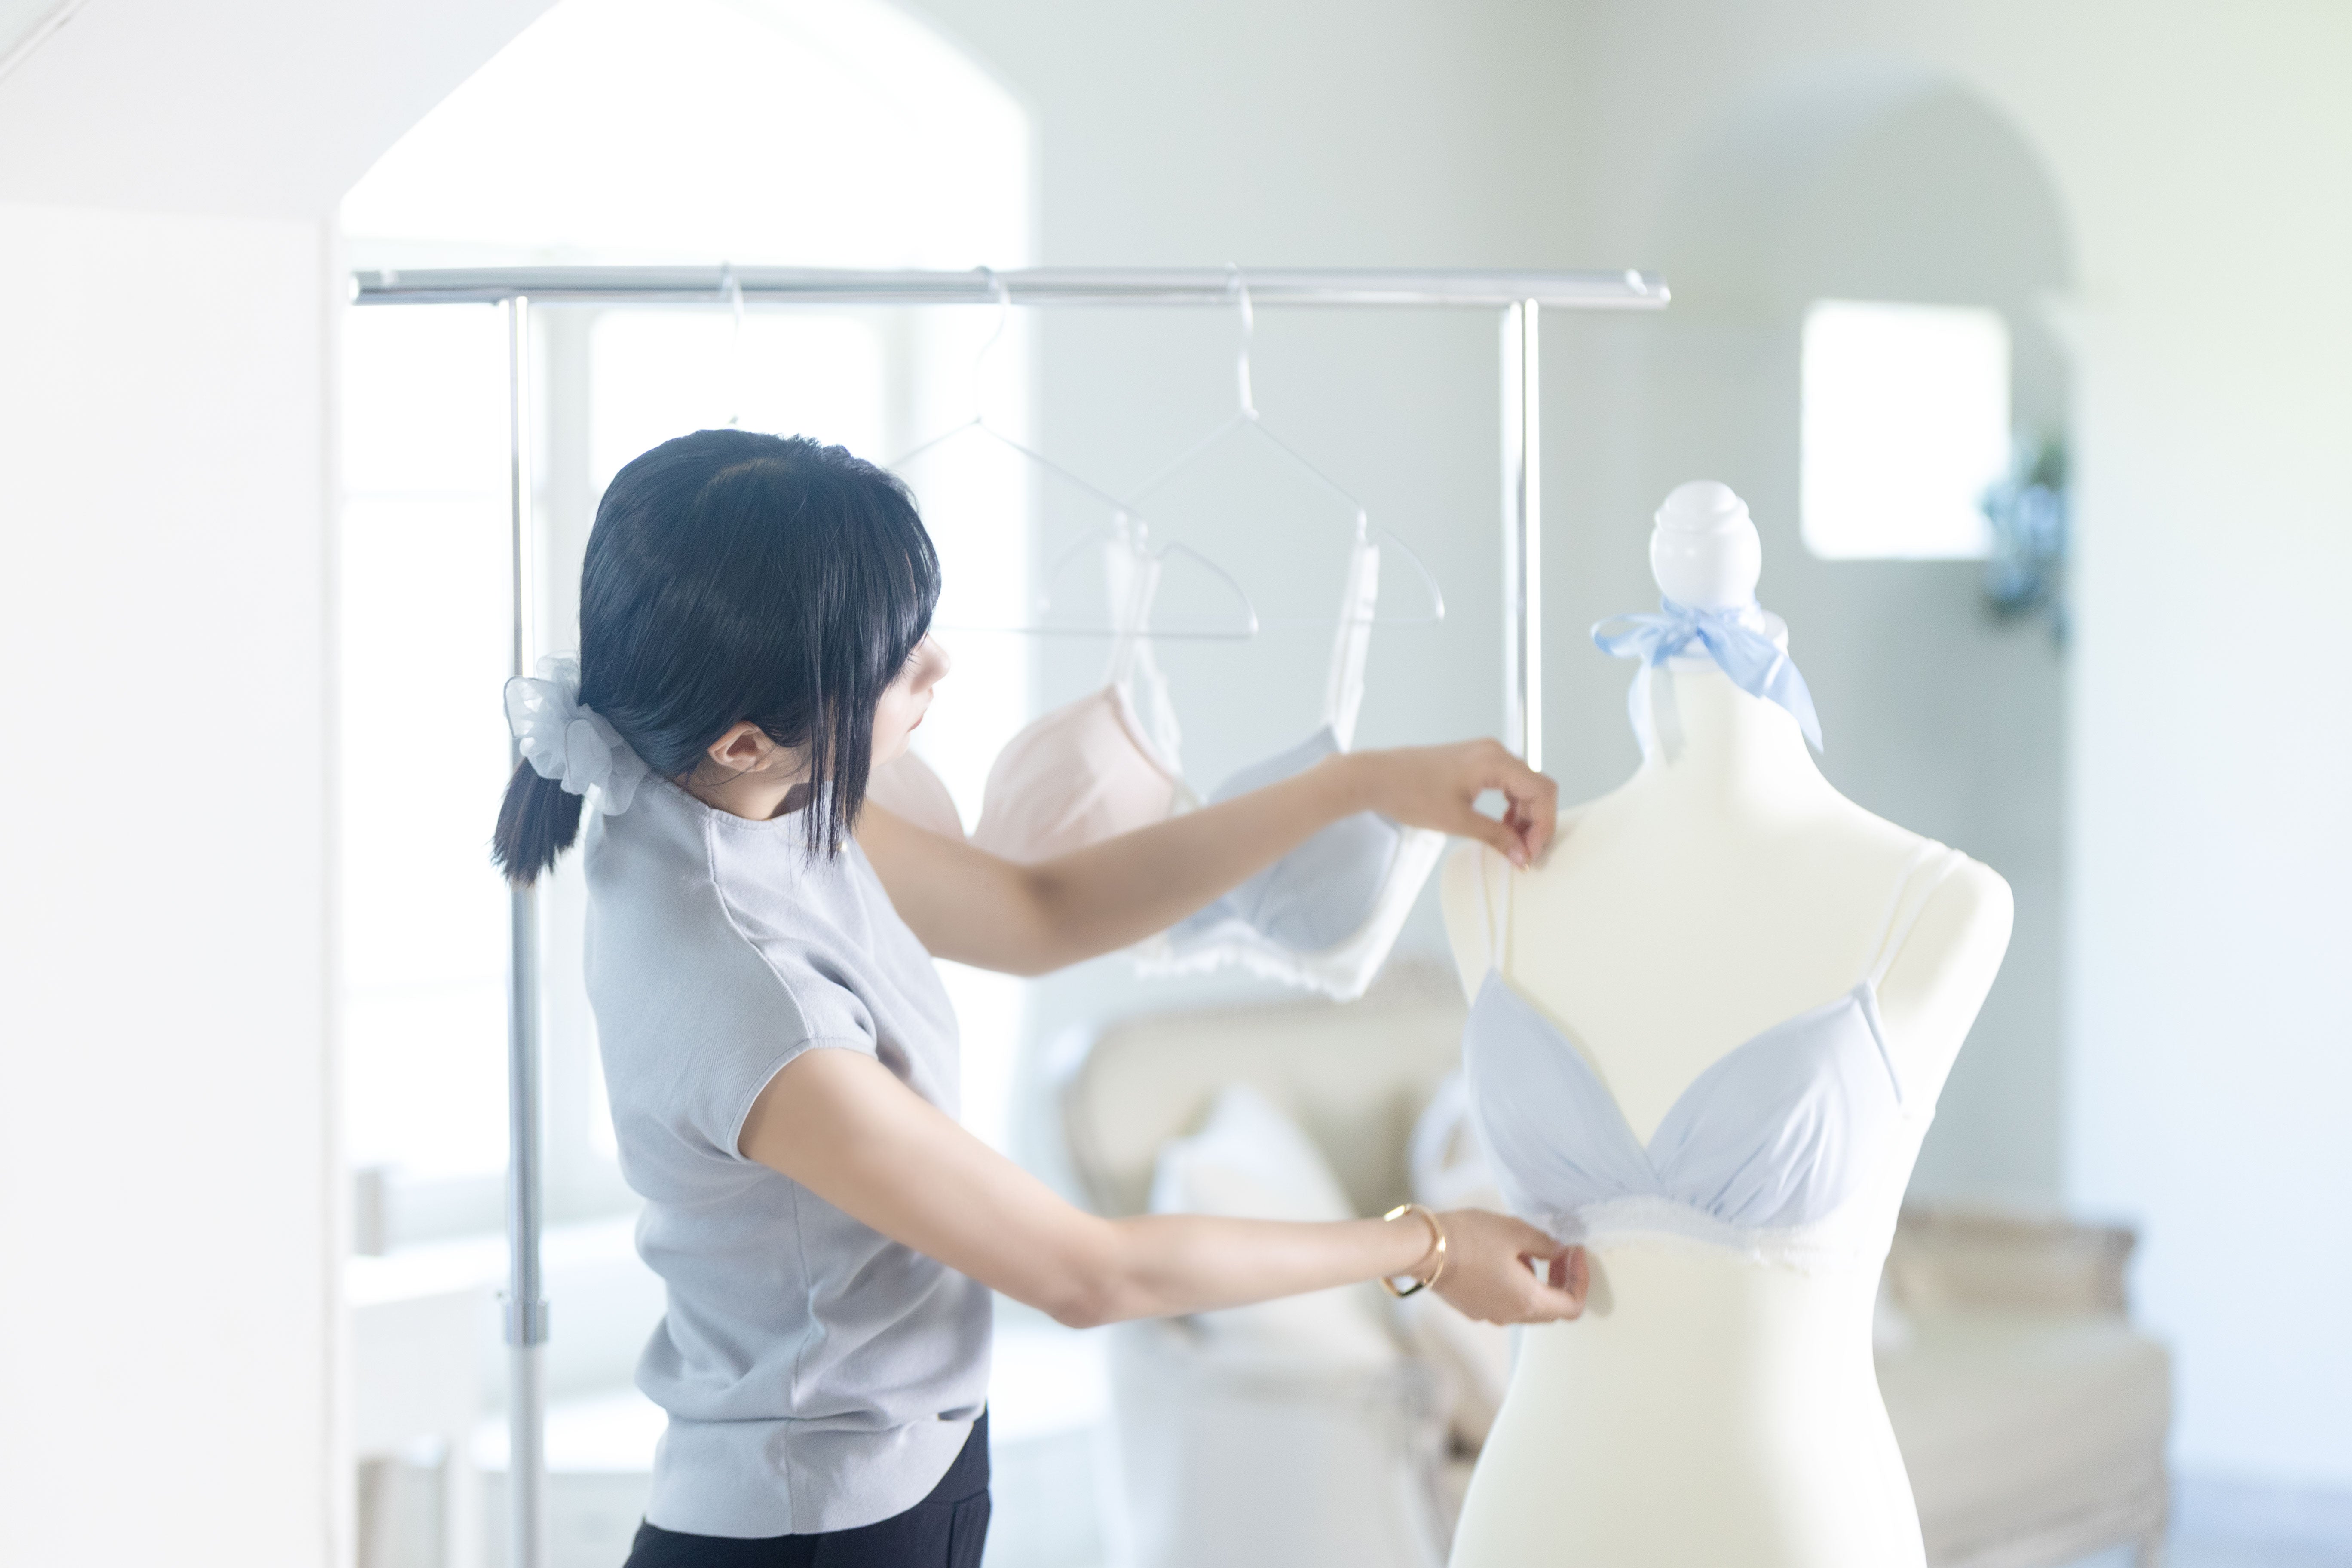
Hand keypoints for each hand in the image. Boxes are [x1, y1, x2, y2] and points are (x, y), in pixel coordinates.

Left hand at [1348, 739, 1556, 866]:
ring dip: (1525, 815)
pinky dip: (1510, 805)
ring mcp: (1484, 753)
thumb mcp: (1457, 821)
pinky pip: (1506, 781)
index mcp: (1495, 761)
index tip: (1532, 853)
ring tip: (1513, 843)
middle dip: (1537, 821)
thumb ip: (1496, 836)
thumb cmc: (1411, 794)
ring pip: (1523, 785)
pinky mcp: (1474, 760)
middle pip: (1537, 787)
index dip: (1544, 825)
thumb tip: (1523, 856)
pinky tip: (1501, 824)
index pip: (1542, 791)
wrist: (1375, 776)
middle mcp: (1495, 751)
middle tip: (1525, 853)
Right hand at [1428, 1208, 1586, 1323]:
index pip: (1572, 1306)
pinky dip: (1514, 1282)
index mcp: (1528, 1301)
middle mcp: (1510, 1316)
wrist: (1421, 1248)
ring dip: (1536, 1279)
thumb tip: (1560, 1252)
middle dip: (1561, 1279)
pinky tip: (1500, 1255)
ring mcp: (1488, 1314)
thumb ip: (1546, 1244)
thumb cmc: (1470, 1238)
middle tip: (1559, 1250)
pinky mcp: (1470, 1307)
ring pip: (1526, 1303)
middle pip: (1551, 1308)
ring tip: (1524, 1247)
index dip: (1581, 1279)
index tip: (1575, 1251)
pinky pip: (1503, 1299)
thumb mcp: (1516, 1231)